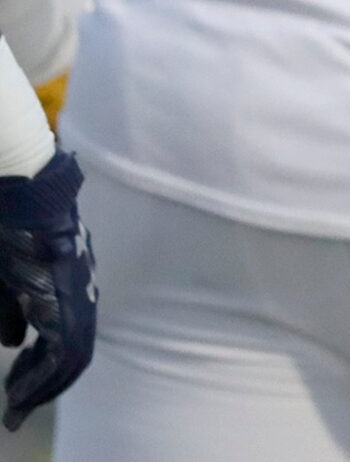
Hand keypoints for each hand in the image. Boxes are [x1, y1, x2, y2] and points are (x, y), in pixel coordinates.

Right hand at [0, 150, 91, 429]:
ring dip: (42, 388)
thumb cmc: (11, 233)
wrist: (25, 199)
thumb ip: (12, 311)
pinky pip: (65, 353)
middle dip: (42, 387)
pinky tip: (19, 391)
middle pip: (72, 357)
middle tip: (15, 410)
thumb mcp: (5, 282)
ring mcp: (79, 298)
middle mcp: (81, 297)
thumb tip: (13, 343)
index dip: (42, 370)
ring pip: (72, 360)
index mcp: (67, 291)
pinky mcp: (70, 301)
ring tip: (15, 406)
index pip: (65, 342)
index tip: (17, 390)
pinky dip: (44, 377)